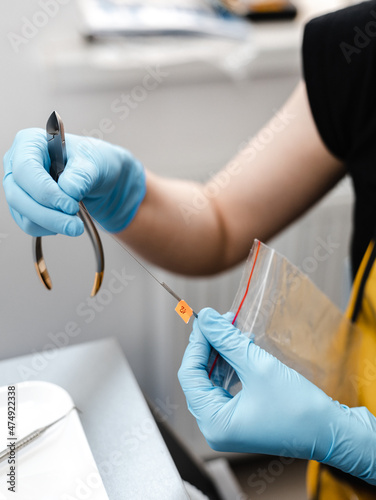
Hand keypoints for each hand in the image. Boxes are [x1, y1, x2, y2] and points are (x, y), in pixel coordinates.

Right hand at [3, 128, 145, 235]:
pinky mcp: (23, 205)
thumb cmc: (93, 161)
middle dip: (48, 215)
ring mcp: (17, 186)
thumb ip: (81, 175)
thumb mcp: (94, 162)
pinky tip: (66, 221)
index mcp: (30, 142)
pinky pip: (29, 224)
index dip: (46, 192)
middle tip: (75, 226)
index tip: (70, 206)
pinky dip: (49, 228)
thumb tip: (69, 190)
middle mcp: (16, 163)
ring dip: (51, 224)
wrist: (100, 178)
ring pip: (22, 214)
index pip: (25, 170)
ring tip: (76, 224)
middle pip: (18, 196)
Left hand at [178, 308, 375, 484]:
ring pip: (212, 379)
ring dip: (222, 353)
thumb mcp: (258, 366)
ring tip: (234, 331)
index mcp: (214, 422)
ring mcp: (227, 423)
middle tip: (221, 321)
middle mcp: (214, 426)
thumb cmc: (299, 408)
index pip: (190, 374)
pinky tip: (243, 348)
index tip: (205, 320)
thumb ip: (227, 341)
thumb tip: (208, 319)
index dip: (197, 343)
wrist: (331, 431)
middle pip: (199, 376)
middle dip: (211, 346)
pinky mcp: (239, 417)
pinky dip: (232, 366)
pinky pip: (226, 386)